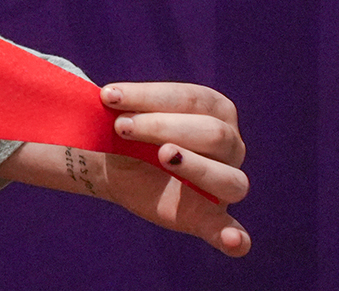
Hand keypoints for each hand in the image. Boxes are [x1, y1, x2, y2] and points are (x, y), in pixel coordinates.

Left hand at [100, 80, 249, 255]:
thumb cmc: (128, 130)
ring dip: (196, 166)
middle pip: (212, 133)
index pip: (190, 98)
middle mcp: (230, 144)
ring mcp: (226, 182)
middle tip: (121, 127)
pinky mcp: (210, 218)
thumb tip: (104, 96)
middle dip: (161, 126)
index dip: (148, 96)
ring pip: (228, 178)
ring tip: (164, 155)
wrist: (116, 164)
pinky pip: (229, 229)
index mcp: (214, 108)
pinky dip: (234, 237)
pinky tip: (232, 242)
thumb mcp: (124, 112)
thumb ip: (121, 104)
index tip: (108, 97)